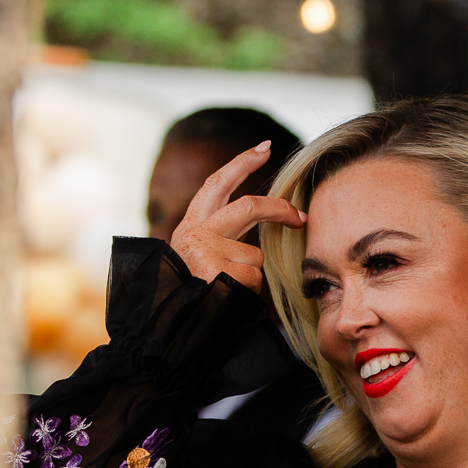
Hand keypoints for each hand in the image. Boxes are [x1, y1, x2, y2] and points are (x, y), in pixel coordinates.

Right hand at [167, 142, 305, 292]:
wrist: (167, 320)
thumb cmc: (191, 288)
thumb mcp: (199, 253)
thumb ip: (224, 233)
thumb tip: (264, 215)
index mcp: (192, 224)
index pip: (217, 183)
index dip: (241, 163)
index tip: (265, 147)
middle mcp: (197, 232)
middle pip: (248, 206)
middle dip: (278, 209)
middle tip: (300, 215)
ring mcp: (207, 250)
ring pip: (254, 255)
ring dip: (250, 274)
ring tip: (226, 288)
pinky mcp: (218, 271)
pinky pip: (253, 278)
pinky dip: (248, 291)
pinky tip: (227, 297)